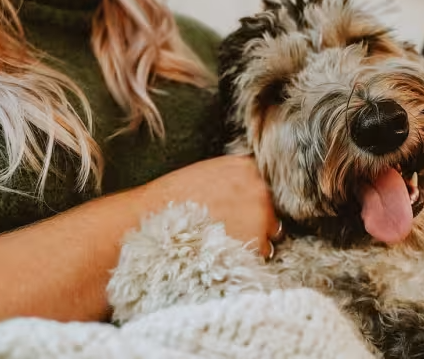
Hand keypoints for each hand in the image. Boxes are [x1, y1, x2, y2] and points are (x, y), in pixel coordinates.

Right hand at [140, 155, 279, 256]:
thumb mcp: (207, 171)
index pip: (267, 184)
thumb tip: (250, 187)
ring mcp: (260, 217)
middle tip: (231, 227)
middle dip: (257, 218)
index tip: (243, 207)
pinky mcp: (255, 244)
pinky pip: (261, 254)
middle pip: (271, 208)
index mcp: (246, 168)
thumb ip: (234, 176)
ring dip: (255, 238)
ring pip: (269, 233)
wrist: (151, 223)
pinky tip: (225, 252)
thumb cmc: (172, 198)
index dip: (255, 198)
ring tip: (225, 241)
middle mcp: (259, 189)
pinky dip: (247, 256)